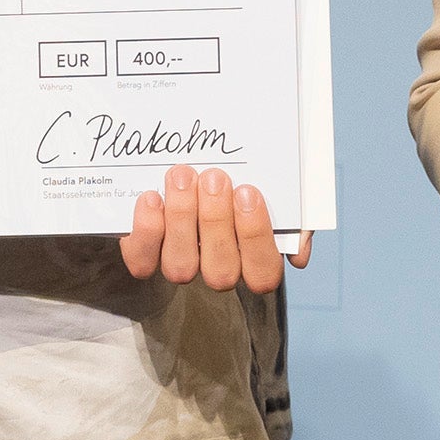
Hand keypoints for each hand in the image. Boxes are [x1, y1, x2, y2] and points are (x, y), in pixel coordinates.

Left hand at [118, 167, 291, 292]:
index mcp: (253, 259)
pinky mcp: (145, 252)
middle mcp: (217, 269)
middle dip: (216, 221)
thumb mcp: (278, 189)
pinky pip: (142, 260)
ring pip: (180, 267)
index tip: (248, 191)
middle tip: (215, 178)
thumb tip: (298, 256)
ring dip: (182, 219)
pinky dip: (146, 231)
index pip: (262, 274)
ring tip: (183, 177)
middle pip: (221, 272)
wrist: (194, 164)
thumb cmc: (241, 179)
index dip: (255, 237)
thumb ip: (295, 217)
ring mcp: (180, 263)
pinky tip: (152, 198)